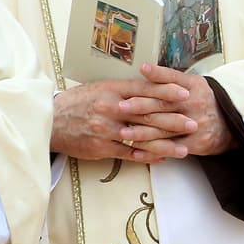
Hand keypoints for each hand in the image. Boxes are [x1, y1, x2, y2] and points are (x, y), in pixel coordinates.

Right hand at [52, 73, 190, 162]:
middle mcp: (111, 109)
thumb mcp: (98, 88)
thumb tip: (149, 84)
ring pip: (141, 137)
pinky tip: (162, 159)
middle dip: (173, 119)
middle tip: (193, 122)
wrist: (50, 122)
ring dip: (165, 144)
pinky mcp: (102, 147)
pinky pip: (129, 153)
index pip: (144, 89)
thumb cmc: (76, 102)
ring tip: (184, 148)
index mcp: (111, 90)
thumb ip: (122, 89)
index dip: (166, 91)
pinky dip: (147, 156)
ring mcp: (106, 129)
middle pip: (147, 113)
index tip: (185, 93)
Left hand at [119, 64, 232, 157]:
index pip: (173, 78)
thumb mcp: (193, 84)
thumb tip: (144, 68)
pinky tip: (138, 151)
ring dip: (142, 132)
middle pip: (164, 105)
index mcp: (193, 86)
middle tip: (120, 107)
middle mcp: (194, 104)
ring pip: (164, 128)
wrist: (231, 125)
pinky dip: (153, 150)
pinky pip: (171, 147)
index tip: (141, 70)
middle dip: (140, 106)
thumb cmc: (203, 101)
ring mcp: (196, 124)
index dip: (156, 74)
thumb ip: (170, 78)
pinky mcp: (196, 142)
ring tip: (124, 133)